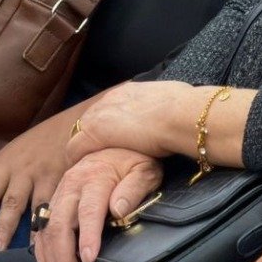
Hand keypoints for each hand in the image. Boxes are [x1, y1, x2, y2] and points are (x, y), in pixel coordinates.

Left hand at [0, 108, 81, 253]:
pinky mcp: (54, 180)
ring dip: (3, 229)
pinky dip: (38, 227)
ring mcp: (32, 174)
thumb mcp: (20, 149)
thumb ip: (5, 168)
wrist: (78, 123)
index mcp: (2, 161)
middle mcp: (13, 168)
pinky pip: (44, 207)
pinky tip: (35, 244)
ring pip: (13, 204)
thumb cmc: (47, 140)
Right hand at [32, 148, 163, 261]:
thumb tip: (119, 208)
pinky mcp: (57, 195)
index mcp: (95, 176)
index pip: (89, 209)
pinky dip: (42, 246)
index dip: (87, 235)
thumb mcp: (144, 169)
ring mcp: (62, 190)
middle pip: (61, 222)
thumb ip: (133, 188)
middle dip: (64, 256)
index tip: (88, 258)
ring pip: (49, 226)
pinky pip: (43, 223)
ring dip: (52, 257)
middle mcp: (73, 182)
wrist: (117, 140)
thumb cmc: (134, 158)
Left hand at [64, 81, 204, 164]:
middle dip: (92, 136)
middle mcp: (111, 99)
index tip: (113, 139)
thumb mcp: (172, 102)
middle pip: (90, 118)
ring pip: (80, 132)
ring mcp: (101, 114)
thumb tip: (172, 111)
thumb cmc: (186, 111)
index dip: (108, 126)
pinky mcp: (96, 132)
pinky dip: (77, 159)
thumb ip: (164, 107)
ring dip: (84, 147)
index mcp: (128, 91)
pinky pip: (76, 147)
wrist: (180, 115)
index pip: (108, 109)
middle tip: (97, 154)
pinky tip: (81, 169)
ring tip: (86, 164)